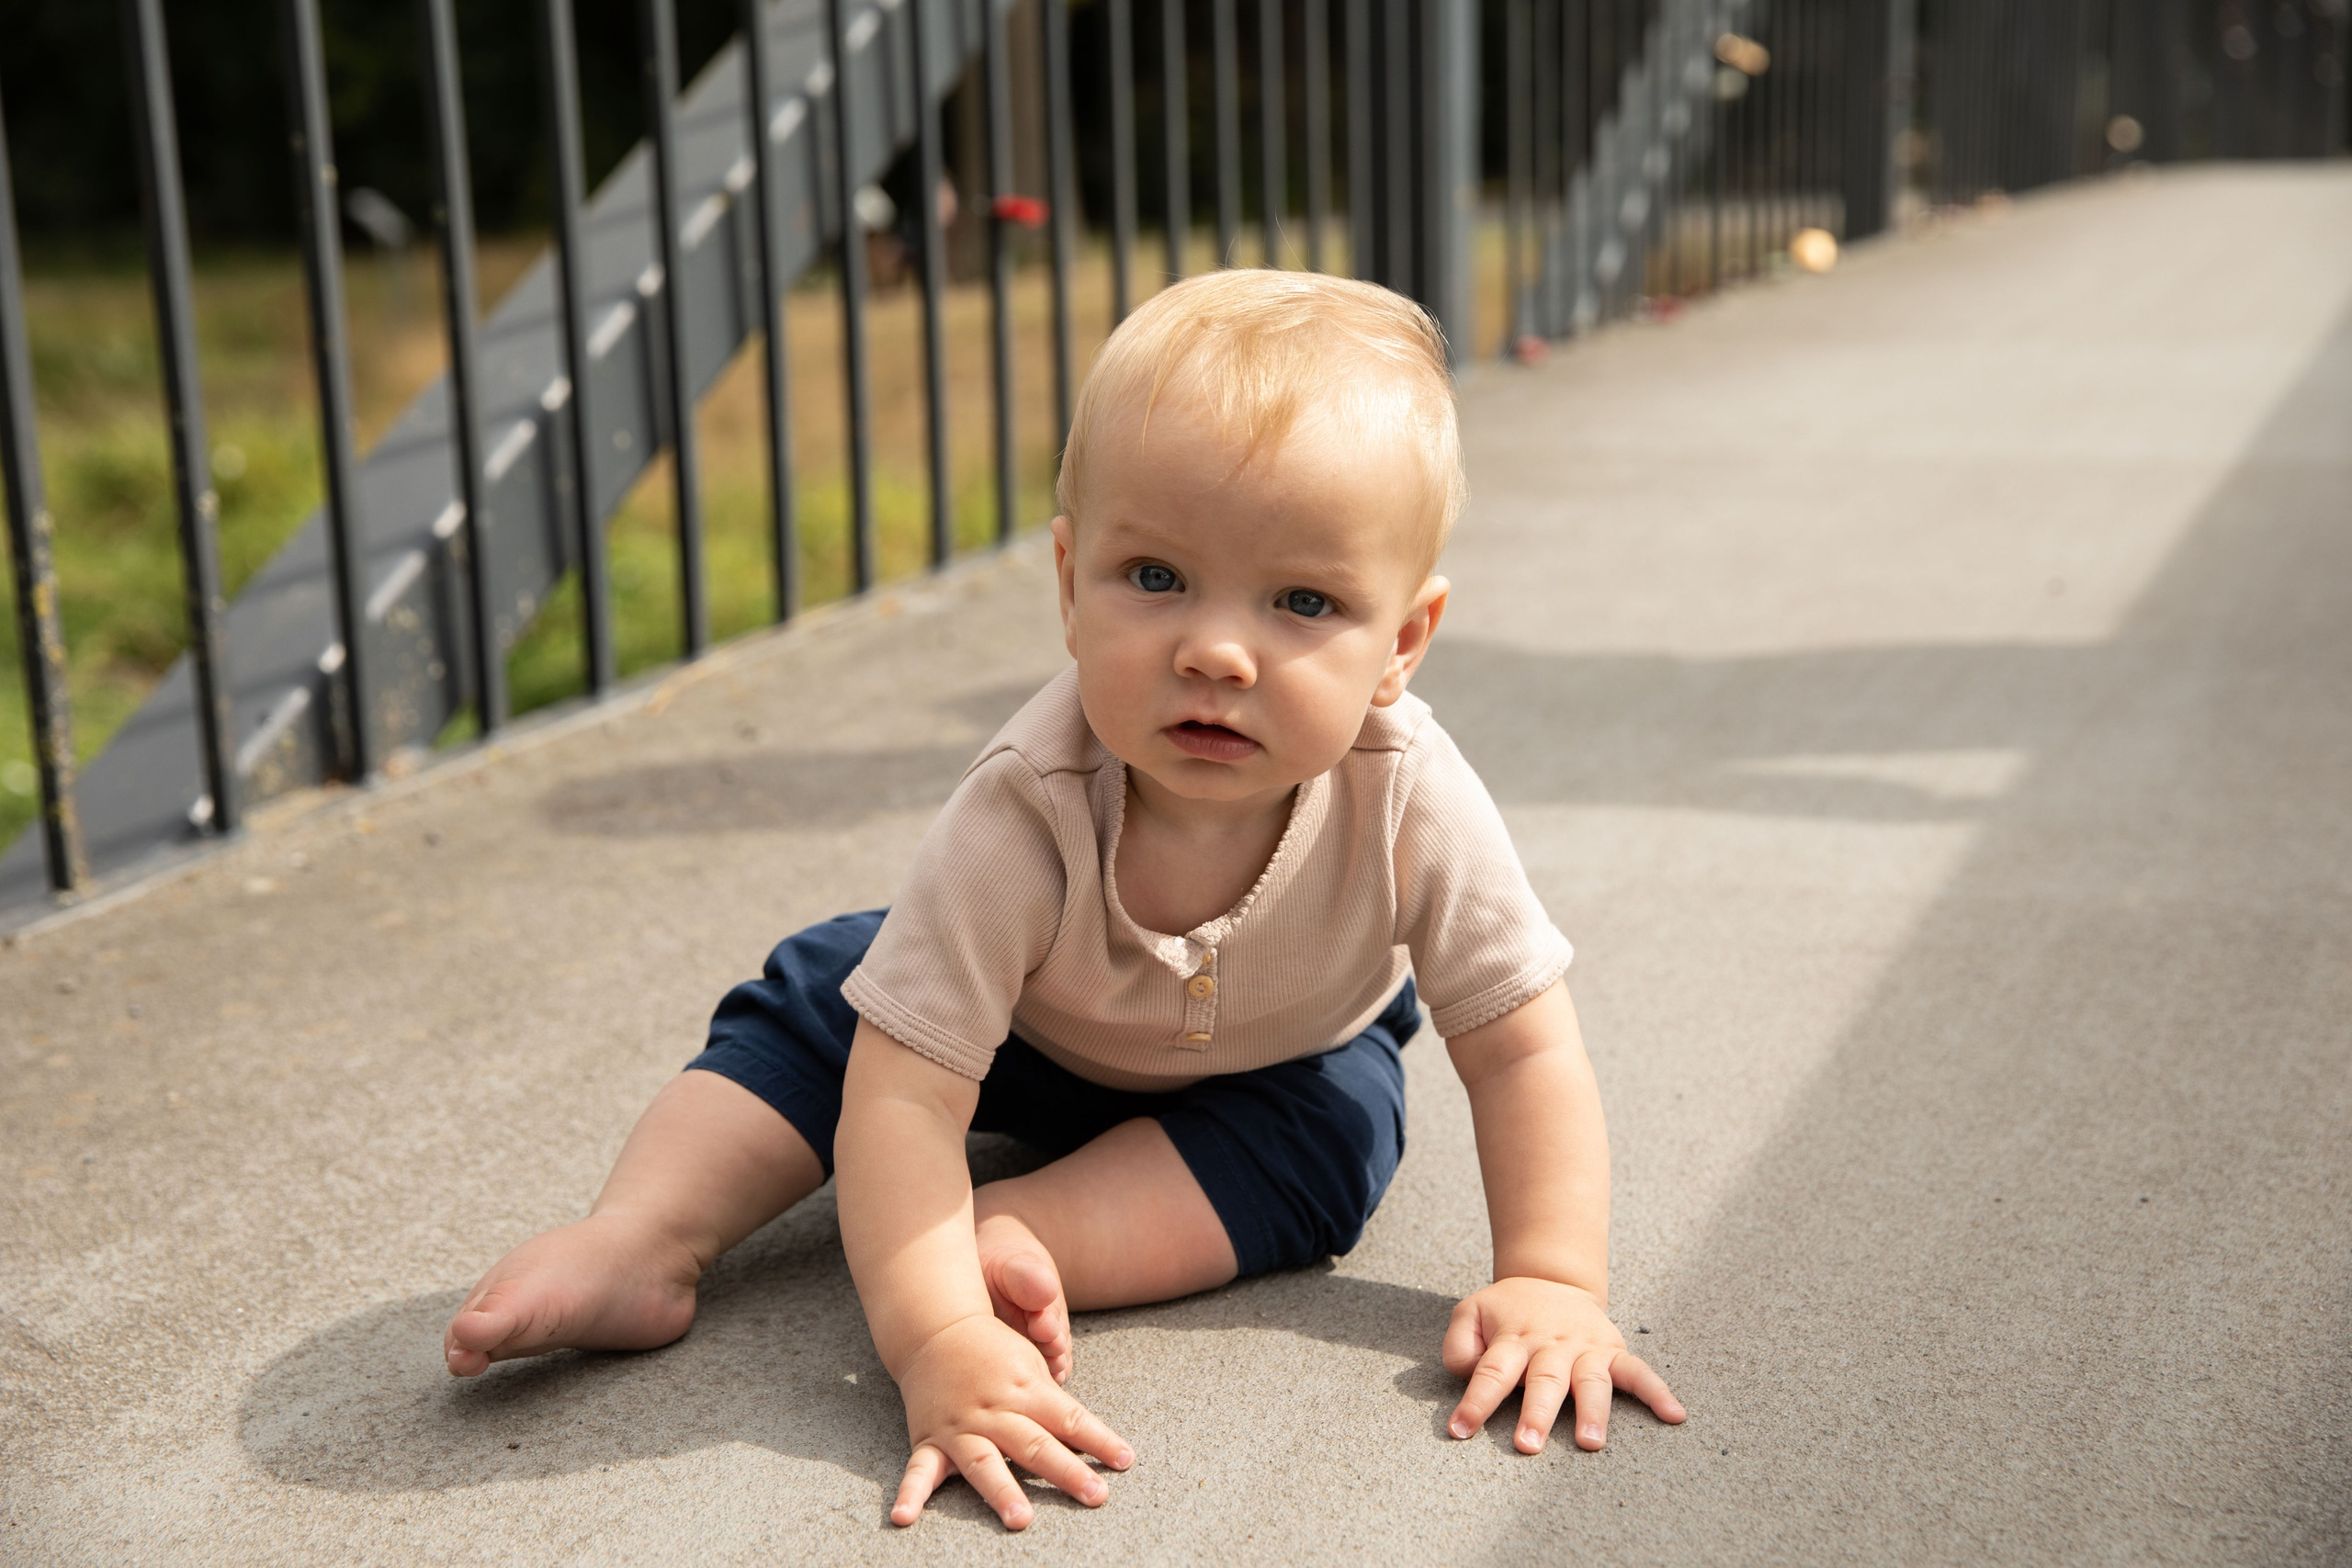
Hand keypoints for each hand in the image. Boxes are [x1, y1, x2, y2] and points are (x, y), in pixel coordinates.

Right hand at [890, 1311, 1134, 1529]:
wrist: (937, 1329)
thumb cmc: (994, 1351)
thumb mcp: (1032, 1366)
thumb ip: (1057, 1406)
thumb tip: (1092, 1441)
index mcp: (1026, 1389)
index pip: (1070, 1418)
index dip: (1100, 1440)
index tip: (1125, 1461)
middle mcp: (995, 1410)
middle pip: (1036, 1445)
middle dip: (1067, 1471)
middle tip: (1095, 1496)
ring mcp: (961, 1427)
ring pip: (985, 1462)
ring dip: (1003, 1490)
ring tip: (1021, 1518)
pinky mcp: (930, 1439)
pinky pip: (919, 1470)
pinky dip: (911, 1494)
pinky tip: (904, 1518)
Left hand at [1441, 1276, 1684, 1452]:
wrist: (1551, 1279)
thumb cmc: (1508, 1310)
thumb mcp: (1472, 1313)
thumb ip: (1460, 1343)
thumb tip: (1467, 1371)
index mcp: (1513, 1338)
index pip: (1491, 1372)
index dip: (1475, 1402)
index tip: (1459, 1431)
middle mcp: (1551, 1345)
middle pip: (1543, 1381)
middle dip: (1536, 1414)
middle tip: (1527, 1446)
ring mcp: (1585, 1349)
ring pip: (1590, 1381)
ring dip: (1591, 1412)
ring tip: (1590, 1442)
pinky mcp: (1613, 1351)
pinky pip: (1638, 1372)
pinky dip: (1658, 1392)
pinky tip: (1674, 1415)